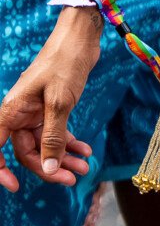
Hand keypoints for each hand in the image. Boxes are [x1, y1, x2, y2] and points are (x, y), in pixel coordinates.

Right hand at [0, 11, 100, 191]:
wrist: (80, 38)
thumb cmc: (64, 63)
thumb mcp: (60, 103)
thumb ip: (53, 136)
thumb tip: (48, 168)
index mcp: (12, 111)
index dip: (1, 170)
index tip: (15, 187)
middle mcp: (20, 113)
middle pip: (28, 150)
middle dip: (50, 166)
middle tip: (73, 178)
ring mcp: (36, 111)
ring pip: (45, 143)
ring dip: (64, 156)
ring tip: (85, 167)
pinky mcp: (52, 107)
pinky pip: (57, 132)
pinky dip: (70, 142)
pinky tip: (86, 151)